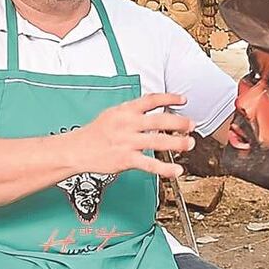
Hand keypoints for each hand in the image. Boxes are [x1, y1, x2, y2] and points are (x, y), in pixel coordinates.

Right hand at [74, 93, 194, 178]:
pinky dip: (165, 169)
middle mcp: (127, 124)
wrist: (76, 150)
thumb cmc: (95, 134)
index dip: (169, 97)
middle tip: (192, 124)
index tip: (183, 99)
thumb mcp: (112, 114)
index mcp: (125, 111)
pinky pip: (149, 164)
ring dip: (177, 142)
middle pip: (159, 119)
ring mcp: (127, 142)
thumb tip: (152, 107)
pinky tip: (176, 171)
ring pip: (157, 141)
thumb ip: (132, 111)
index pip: (151, 99)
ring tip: (190, 143)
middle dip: (179, 122)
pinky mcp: (125, 159)